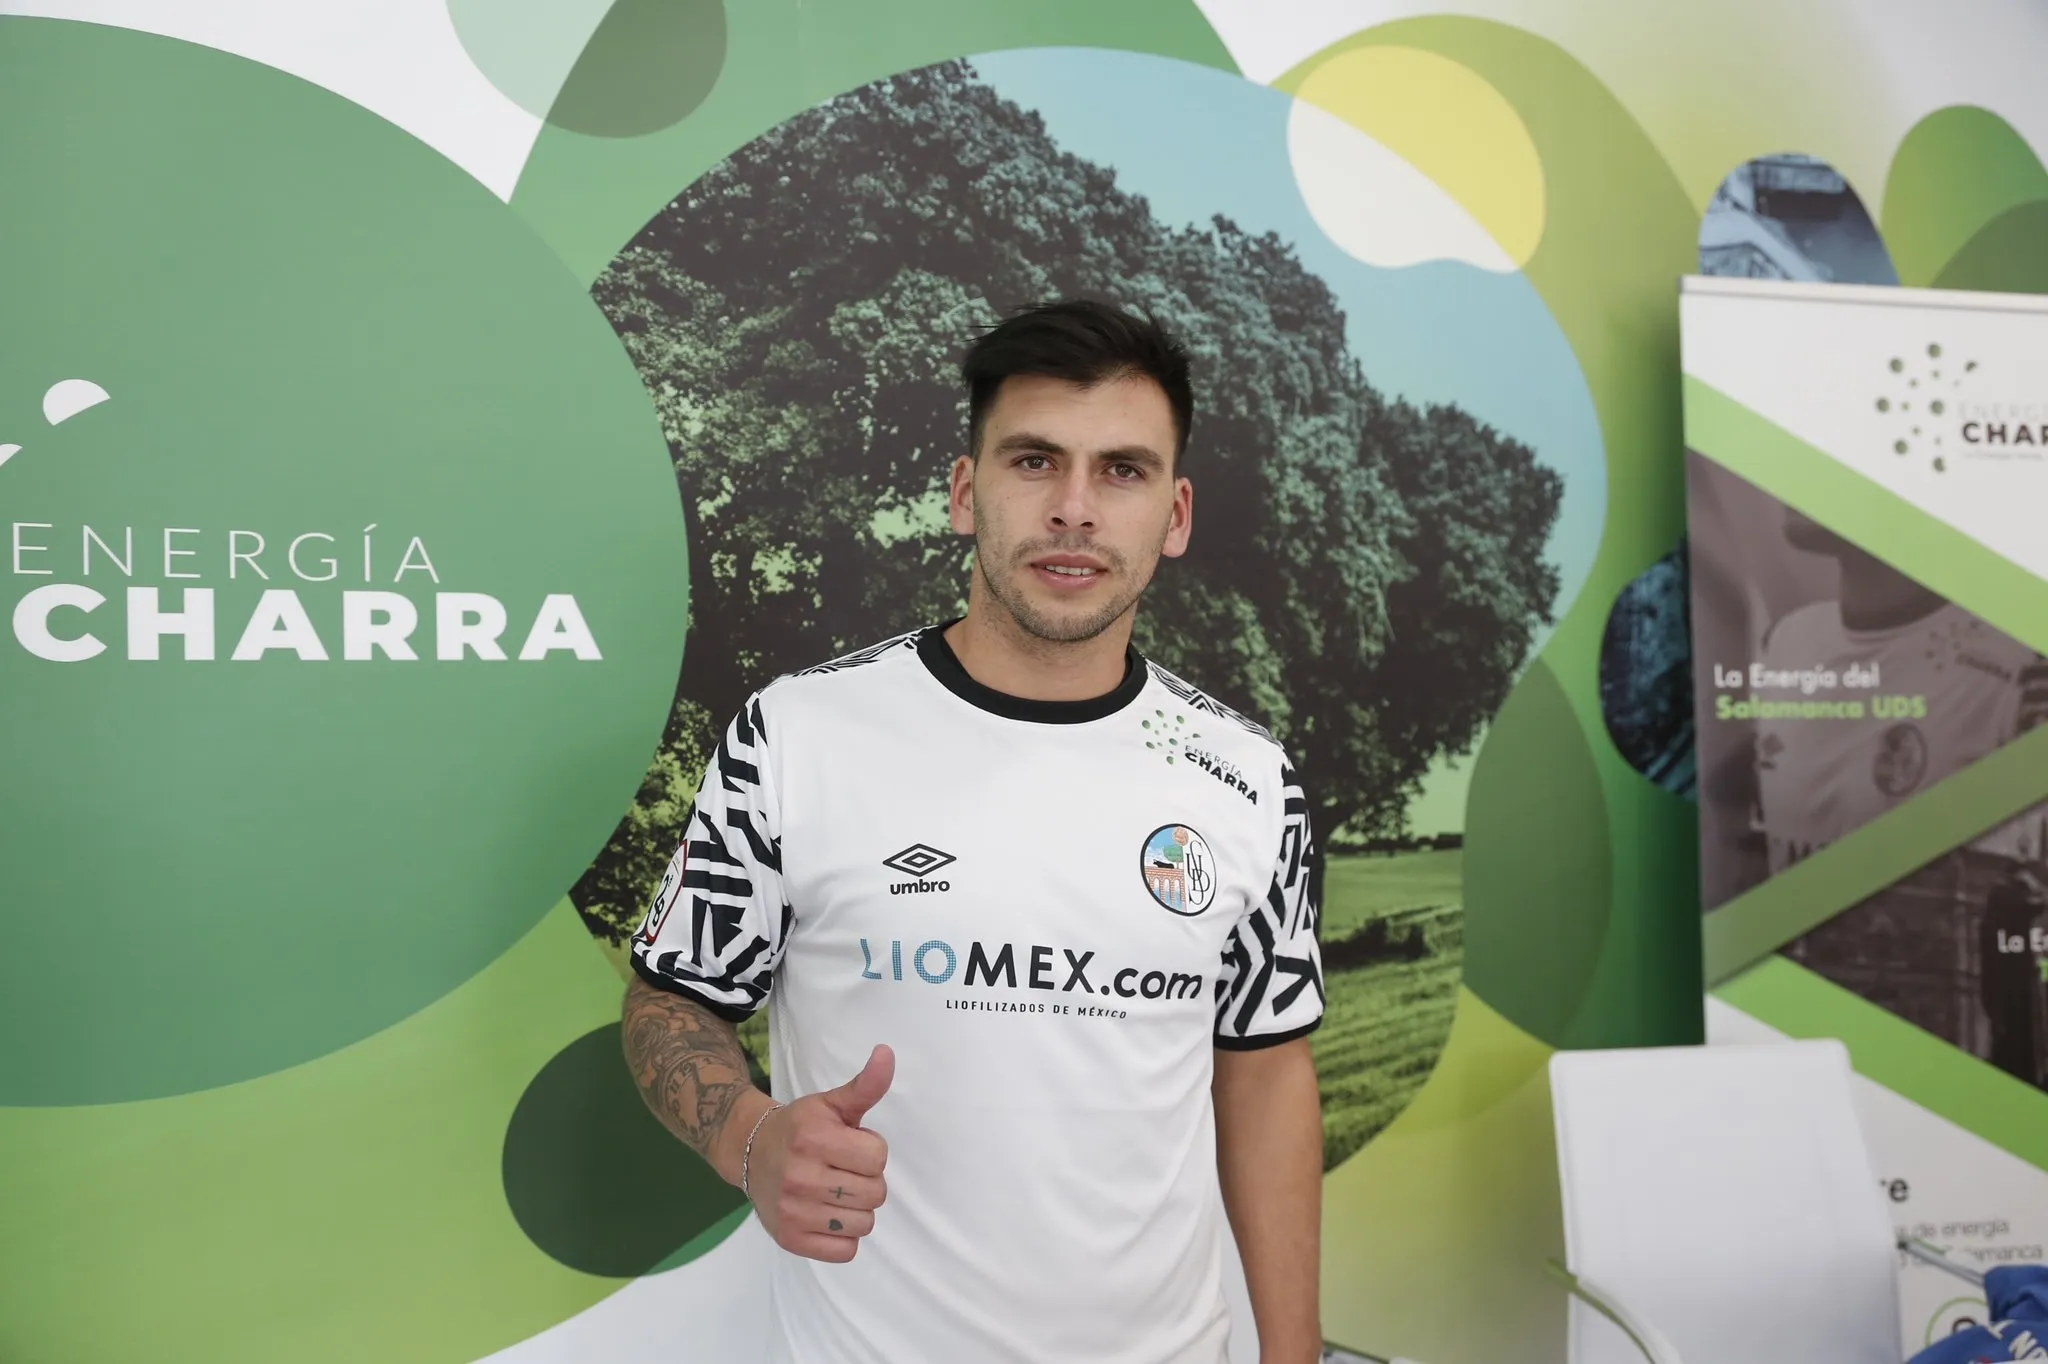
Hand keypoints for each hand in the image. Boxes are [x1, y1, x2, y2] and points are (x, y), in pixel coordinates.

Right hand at [747, 1044, 892, 1262]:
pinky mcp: (789, 1239)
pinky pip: (845, 1251)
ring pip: (864, 1223)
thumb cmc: (801, 1127)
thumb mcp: (831, 1103)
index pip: (878, 1158)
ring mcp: (793, 1211)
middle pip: (875, 1193)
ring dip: (856, 1209)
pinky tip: (826, 1215)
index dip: (870, 1151)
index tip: (850, 1146)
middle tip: (842, 1170)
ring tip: (834, 1192)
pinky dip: (843, 1237)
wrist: (750, 1152)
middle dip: (865, 1180)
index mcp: (814, 1138)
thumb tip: (887, 1053)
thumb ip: (865, 1085)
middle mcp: (800, 1176)